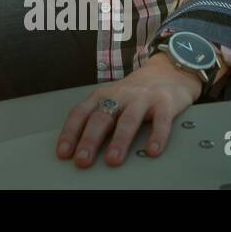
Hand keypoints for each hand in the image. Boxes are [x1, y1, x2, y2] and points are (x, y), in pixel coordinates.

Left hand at [55, 55, 201, 167]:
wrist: (166, 71)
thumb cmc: (134, 92)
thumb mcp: (111, 100)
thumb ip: (98, 118)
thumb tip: (79, 147)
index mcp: (102, 95)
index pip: (80, 113)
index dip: (70, 133)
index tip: (64, 152)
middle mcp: (120, 96)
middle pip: (101, 118)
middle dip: (90, 140)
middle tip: (83, 160)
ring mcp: (142, 98)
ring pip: (128, 120)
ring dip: (119, 141)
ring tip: (113, 159)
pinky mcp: (164, 103)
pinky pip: (161, 121)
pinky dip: (157, 136)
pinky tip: (151, 151)